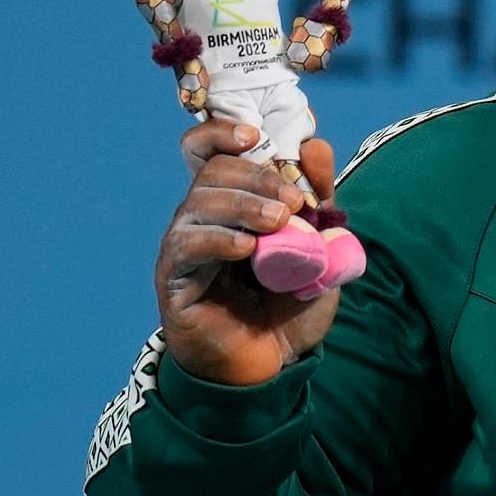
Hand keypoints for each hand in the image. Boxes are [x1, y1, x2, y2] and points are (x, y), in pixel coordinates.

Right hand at [154, 120, 339, 386]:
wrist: (272, 362)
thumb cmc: (289, 302)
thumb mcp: (320, 246)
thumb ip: (319, 199)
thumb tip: (316, 146)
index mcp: (232, 203)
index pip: (208, 151)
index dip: (221, 133)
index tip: (254, 135)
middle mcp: (201, 218)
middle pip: (212, 171)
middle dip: (257, 177)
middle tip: (292, 203)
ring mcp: (184, 246)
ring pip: (199, 201)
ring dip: (243, 204)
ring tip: (279, 223)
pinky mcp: (175, 278)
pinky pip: (188, 244)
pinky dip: (220, 239)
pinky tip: (248, 248)